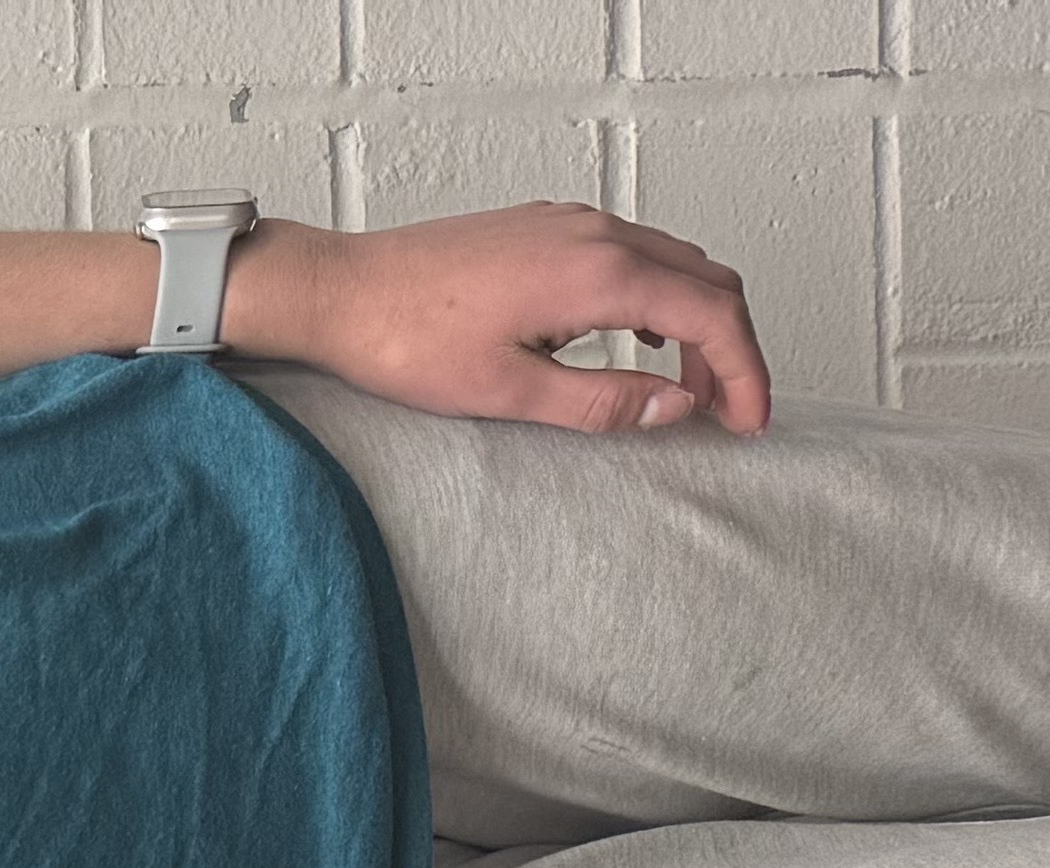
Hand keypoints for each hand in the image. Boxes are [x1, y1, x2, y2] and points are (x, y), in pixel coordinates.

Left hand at [225, 202, 770, 435]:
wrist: (339, 291)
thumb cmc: (406, 341)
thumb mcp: (508, 391)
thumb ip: (601, 402)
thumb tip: (675, 408)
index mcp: (600, 273)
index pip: (711, 314)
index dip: (744, 372)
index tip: (752, 421)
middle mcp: (598, 233)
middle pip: (707, 282)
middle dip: (732, 349)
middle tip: (728, 413)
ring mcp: (573, 223)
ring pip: (674, 264)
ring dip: (695, 323)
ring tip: (686, 390)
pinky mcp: (547, 226)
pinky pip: (633, 253)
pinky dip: (657, 298)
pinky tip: (639, 344)